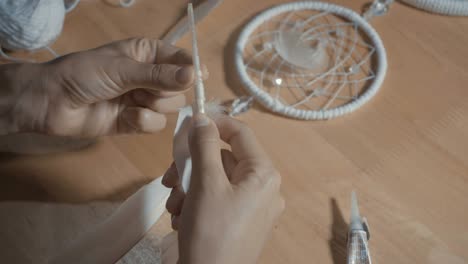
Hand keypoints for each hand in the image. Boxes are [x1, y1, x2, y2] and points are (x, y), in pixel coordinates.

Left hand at [0, 38, 198, 136]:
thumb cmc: (84, 74)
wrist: (52, 103)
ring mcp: (143, 100)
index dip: (192, 67)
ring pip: (170, 108)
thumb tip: (194, 76)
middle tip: (147, 91)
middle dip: (166, 92)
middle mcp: (149, 76)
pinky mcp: (136, 122)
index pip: (180, 59)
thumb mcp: (123, 69)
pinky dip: (143, 122)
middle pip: (180, 88)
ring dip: (153, 107)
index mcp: (147, 54)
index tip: (201, 77)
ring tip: (131, 102)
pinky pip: (156, 125)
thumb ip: (160, 75)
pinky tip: (125, 117)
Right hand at [162, 115, 284, 263]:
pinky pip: (216, 200)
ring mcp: (252, 208)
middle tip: (170, 179)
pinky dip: (195, 205)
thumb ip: (204, 146)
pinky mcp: (239, 223)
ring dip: (189, 189)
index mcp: (263, 175)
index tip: (188, 125)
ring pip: (214, 181)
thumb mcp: (206, 184)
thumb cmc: (212, 232)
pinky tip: (183, 220)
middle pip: (222, 160)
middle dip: (192, 168)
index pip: (241, 134)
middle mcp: (263, 189)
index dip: (214, 124)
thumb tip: (203, 118)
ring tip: (176, 208)